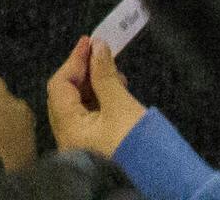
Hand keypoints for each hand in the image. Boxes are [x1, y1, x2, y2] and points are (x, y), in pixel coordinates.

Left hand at [45, 38, 152, 160]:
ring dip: (94, 85)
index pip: (59, 85)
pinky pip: (89, 118)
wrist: (160, 180)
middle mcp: (68, 138)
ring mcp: (80, 145)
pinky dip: (100, 101)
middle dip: (84, 71)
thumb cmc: (136, 144)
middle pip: (66, 95)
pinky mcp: (94, 148)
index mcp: (68, 128)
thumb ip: (105, 75)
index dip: (74, 60)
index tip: (91, 41)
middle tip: (102, 54)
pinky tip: (117, 91)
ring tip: (115, 73)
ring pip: (78, 106)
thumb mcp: (121, 105)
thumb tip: (97, 46)